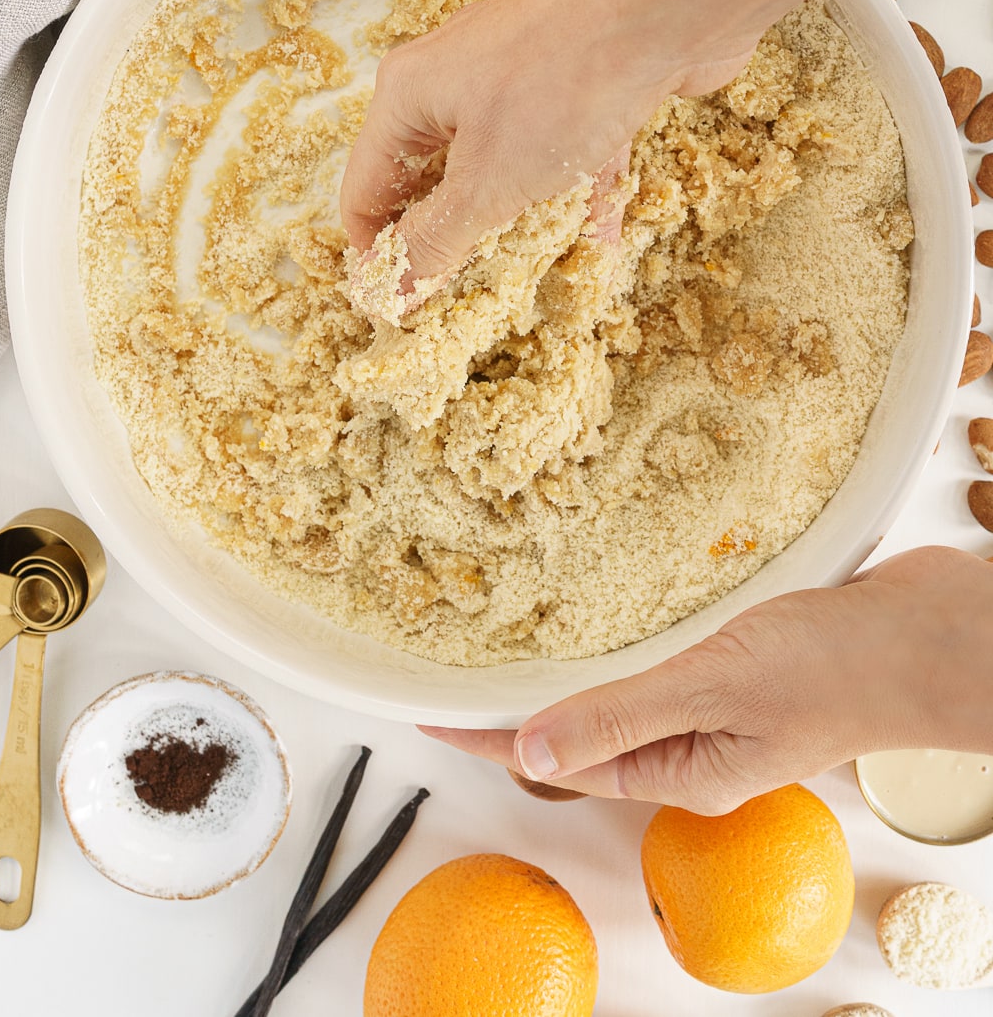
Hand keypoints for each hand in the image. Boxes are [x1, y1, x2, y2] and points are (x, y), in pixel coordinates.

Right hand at [340, 0, 755, 281]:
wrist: (668, 7)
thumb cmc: (562, 88)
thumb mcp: (487, 184)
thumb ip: (435, 241)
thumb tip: (385, 291)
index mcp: (409, 95)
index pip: (364, 191)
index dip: (378, 255)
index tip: (406, 310)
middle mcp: (452, 79)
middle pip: (434, 181)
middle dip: (458, 240)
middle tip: (475, 297)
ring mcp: (517, 75)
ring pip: (502, 170)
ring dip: (524, 222)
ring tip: (544, 272)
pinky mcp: (574, 79)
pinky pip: (560, 151)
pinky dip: (576, 192)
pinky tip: (603, 235)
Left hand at [419, 546, 992, 812]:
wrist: (933, 630)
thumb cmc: (836, 666)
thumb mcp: (714, 689)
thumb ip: (622, 716)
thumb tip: (524, 752)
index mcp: (685, 767)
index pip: (564, 753)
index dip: (491, 734)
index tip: (428, 715)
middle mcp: (697, 735)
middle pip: (589, 721)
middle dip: (523, 697)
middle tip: (459, 662)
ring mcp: (724, 692)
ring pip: (626, 678)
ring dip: (573, 658)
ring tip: (514, 627)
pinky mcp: (746, 648)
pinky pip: (668, 643)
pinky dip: (627, 627)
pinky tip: (609, 594)